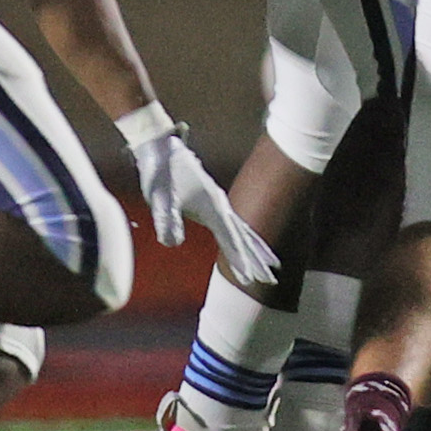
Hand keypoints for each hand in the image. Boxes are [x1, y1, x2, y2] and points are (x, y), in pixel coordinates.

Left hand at [118, 106, 278, 289]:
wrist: (161, 150)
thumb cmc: (159, 174)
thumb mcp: (158, 199)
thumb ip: (167, 220)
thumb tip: (171, 244)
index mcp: (212, 207)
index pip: (231, 238)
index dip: (240, 260)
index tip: (251, 279)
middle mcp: (220, 206)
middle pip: (244, 237)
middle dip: (257, 259)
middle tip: (271, 279)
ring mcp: (218, 204)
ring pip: (243, 231)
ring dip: (256, 250)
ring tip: (271, 266)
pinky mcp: (212, 203)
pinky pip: (235, 225)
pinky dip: (246, 238)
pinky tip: (247, 243)